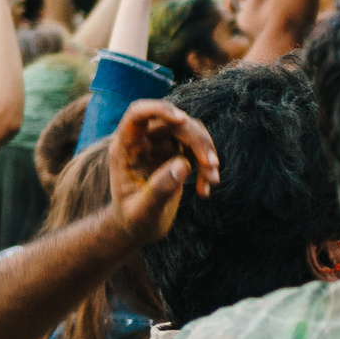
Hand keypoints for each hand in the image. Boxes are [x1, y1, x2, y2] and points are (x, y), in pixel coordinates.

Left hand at [107, 100, 220, 244]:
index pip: (138, 113)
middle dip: (197, 140)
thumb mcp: (143, 210)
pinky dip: (207, 167)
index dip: (160, 110)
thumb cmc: (133, 221)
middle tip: (213, 166)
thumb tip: (183, 165)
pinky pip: (198, 148)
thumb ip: (159, 189)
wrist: (138, 228)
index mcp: (125, 148)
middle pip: (174, 123)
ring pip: (191, 131)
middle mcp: (143, 141)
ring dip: (207, 152)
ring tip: (213, 180)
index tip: (182, 120)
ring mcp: (160, 145)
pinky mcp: (176, 153)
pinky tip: (205, 191)